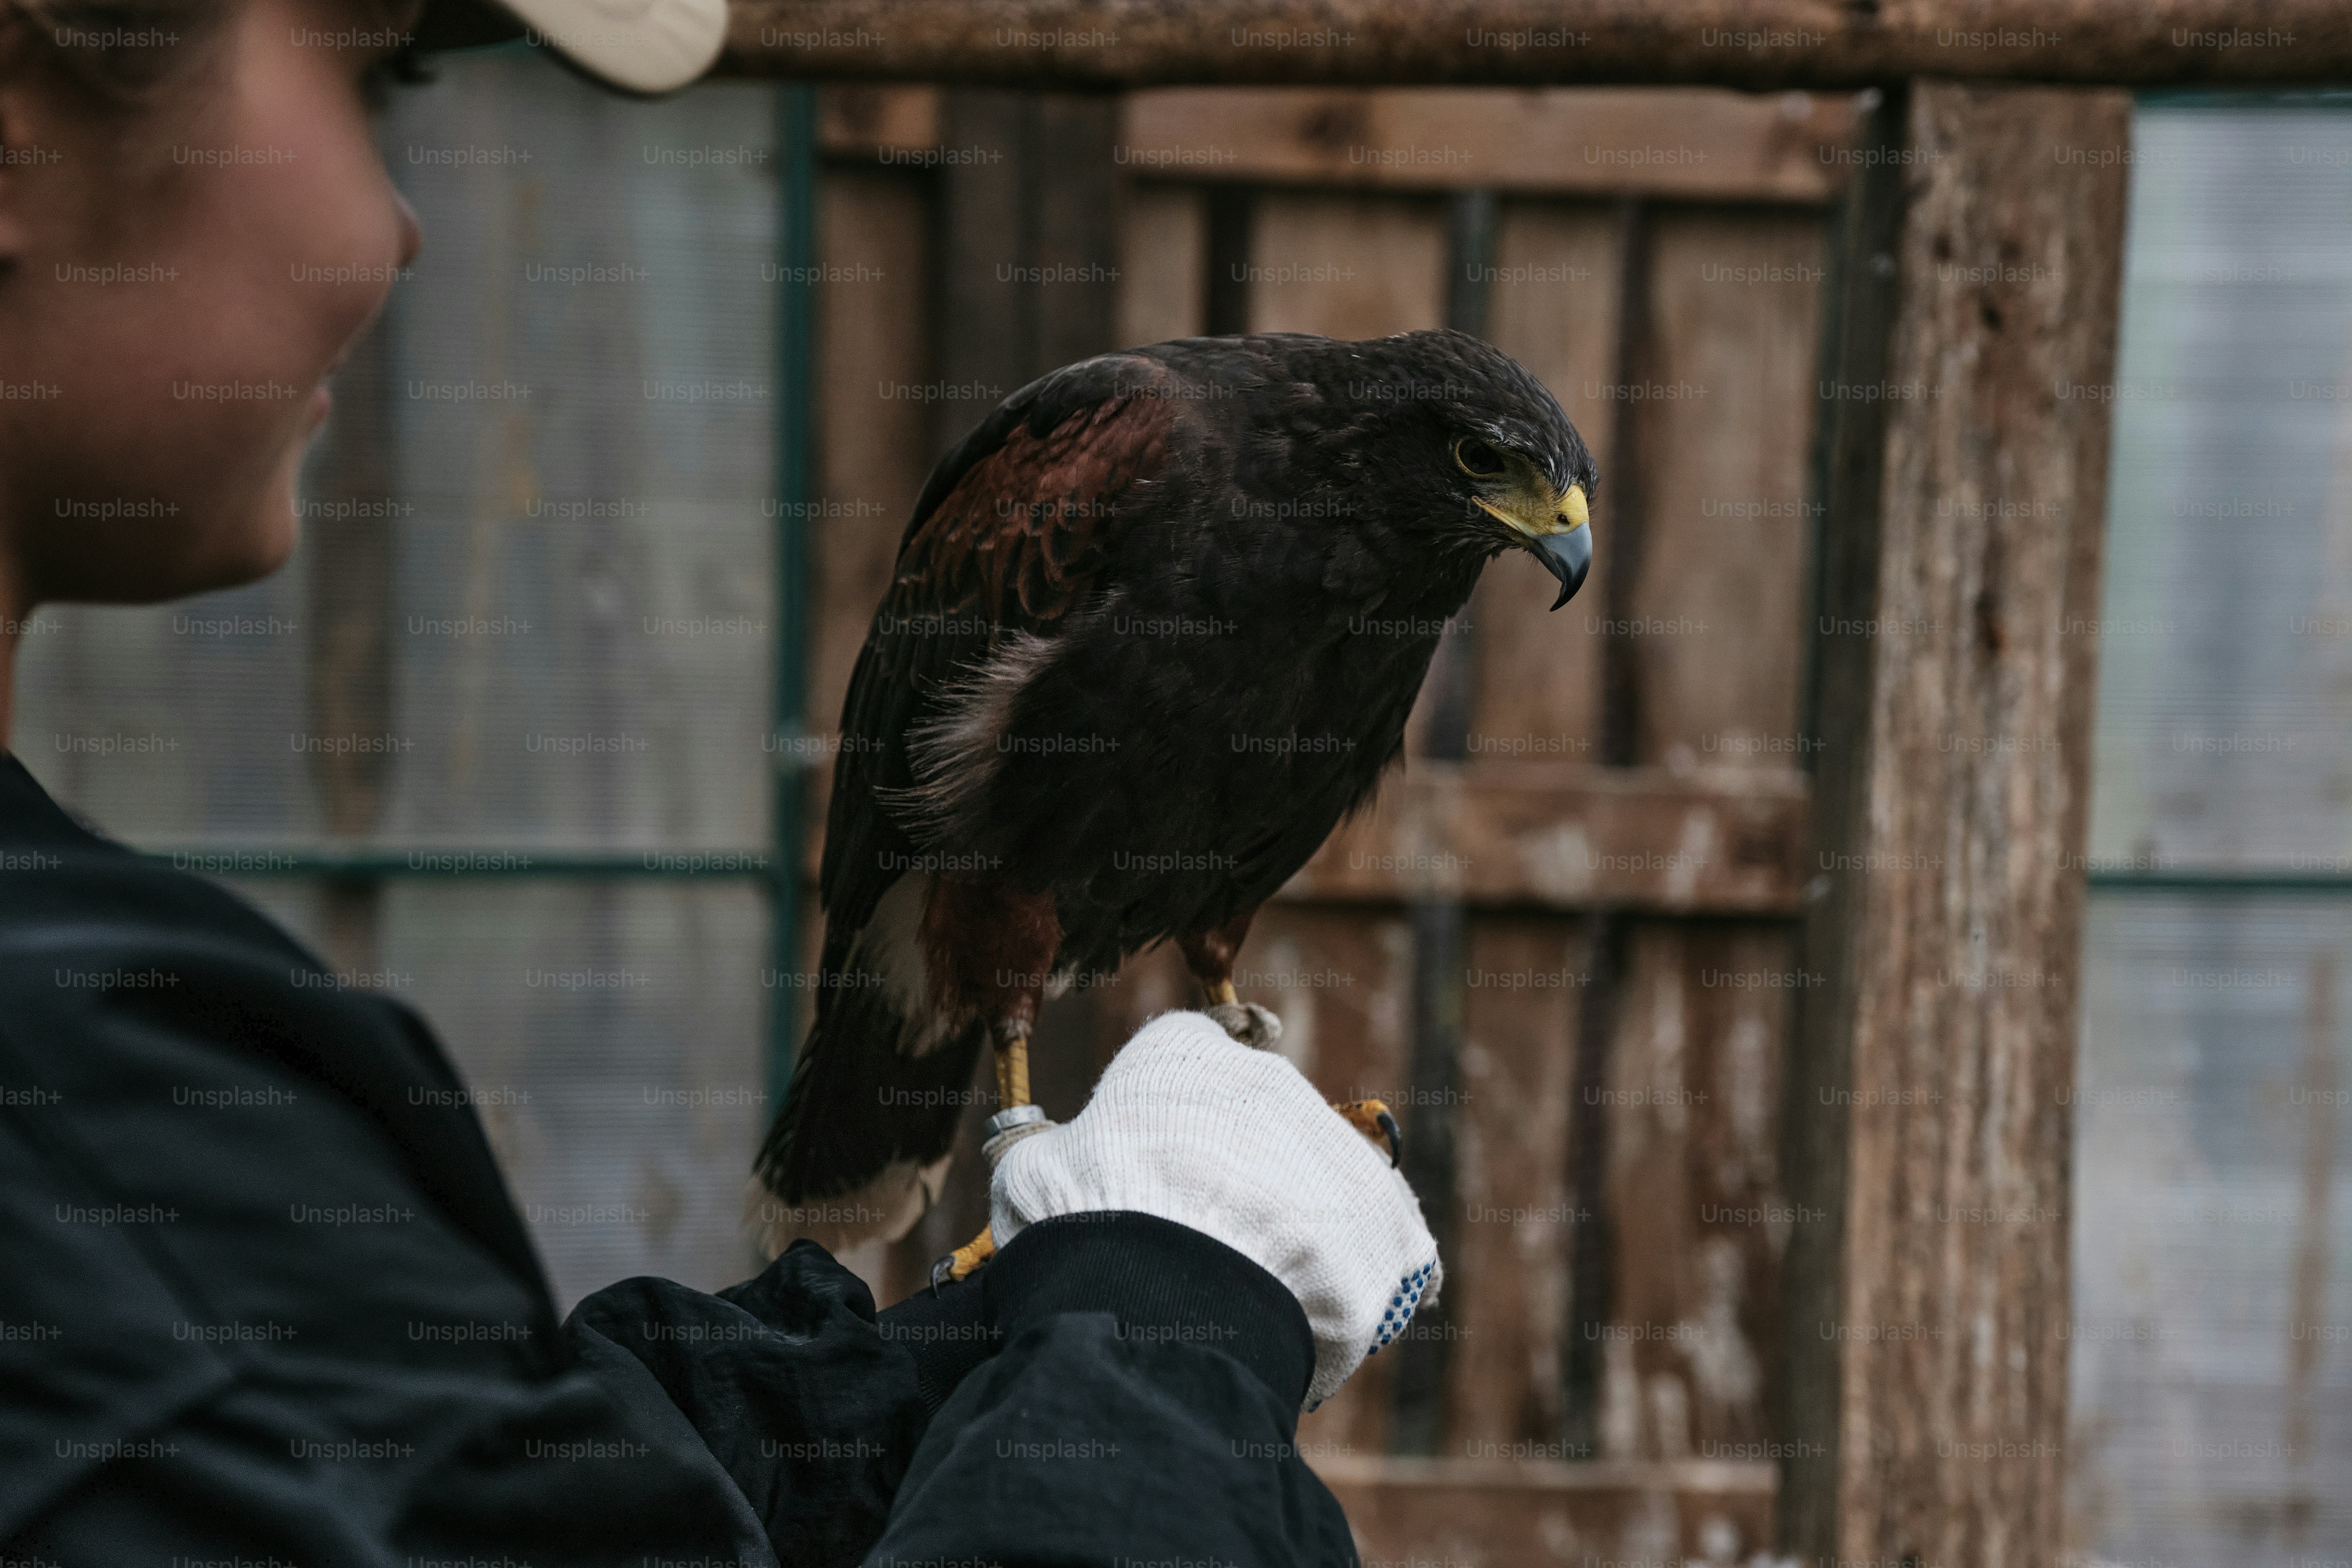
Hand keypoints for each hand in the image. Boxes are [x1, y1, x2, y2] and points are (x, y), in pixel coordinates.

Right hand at [989, 1009, 1441, 1408]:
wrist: (1171, 1295)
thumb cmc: (1086, 1227)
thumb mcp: (1031, 1179)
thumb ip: (1044, 1159)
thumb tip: (1034, 1158)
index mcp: (1182, 1056)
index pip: (1187, 1052)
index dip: (1170, 1107)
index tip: (1161, 1150)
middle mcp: (1269, 1082)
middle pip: (1258, 1120)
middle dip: (1235, 1172)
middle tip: (1204, 1241)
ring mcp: (1335, 1147)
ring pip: (1320, 1180)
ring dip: (1297, 1227)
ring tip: (1257, 1297)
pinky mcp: (1388, 1220)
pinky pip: (1385, 1246)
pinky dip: (1357, 1278)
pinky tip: (1326, 1319)